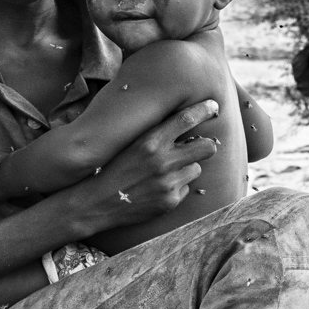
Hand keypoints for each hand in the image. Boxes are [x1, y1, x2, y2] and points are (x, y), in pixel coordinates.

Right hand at [63, 98, 219, 234]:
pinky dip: (176, 187)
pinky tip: (158, 187)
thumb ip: (155, 134)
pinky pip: (185, 189)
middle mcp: (162, 161)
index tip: (213, 105)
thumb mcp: (130, 143)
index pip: (186, 119)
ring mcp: (168, 183)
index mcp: (150, 141)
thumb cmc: (111, 167)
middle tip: (200, 145)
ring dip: (186, 168)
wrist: (95, 202)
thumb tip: (181, 120)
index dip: (204, 109)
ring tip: (165, 171)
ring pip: (196, 169)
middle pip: (207, 147)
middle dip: (206, 144)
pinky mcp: (170, 201)